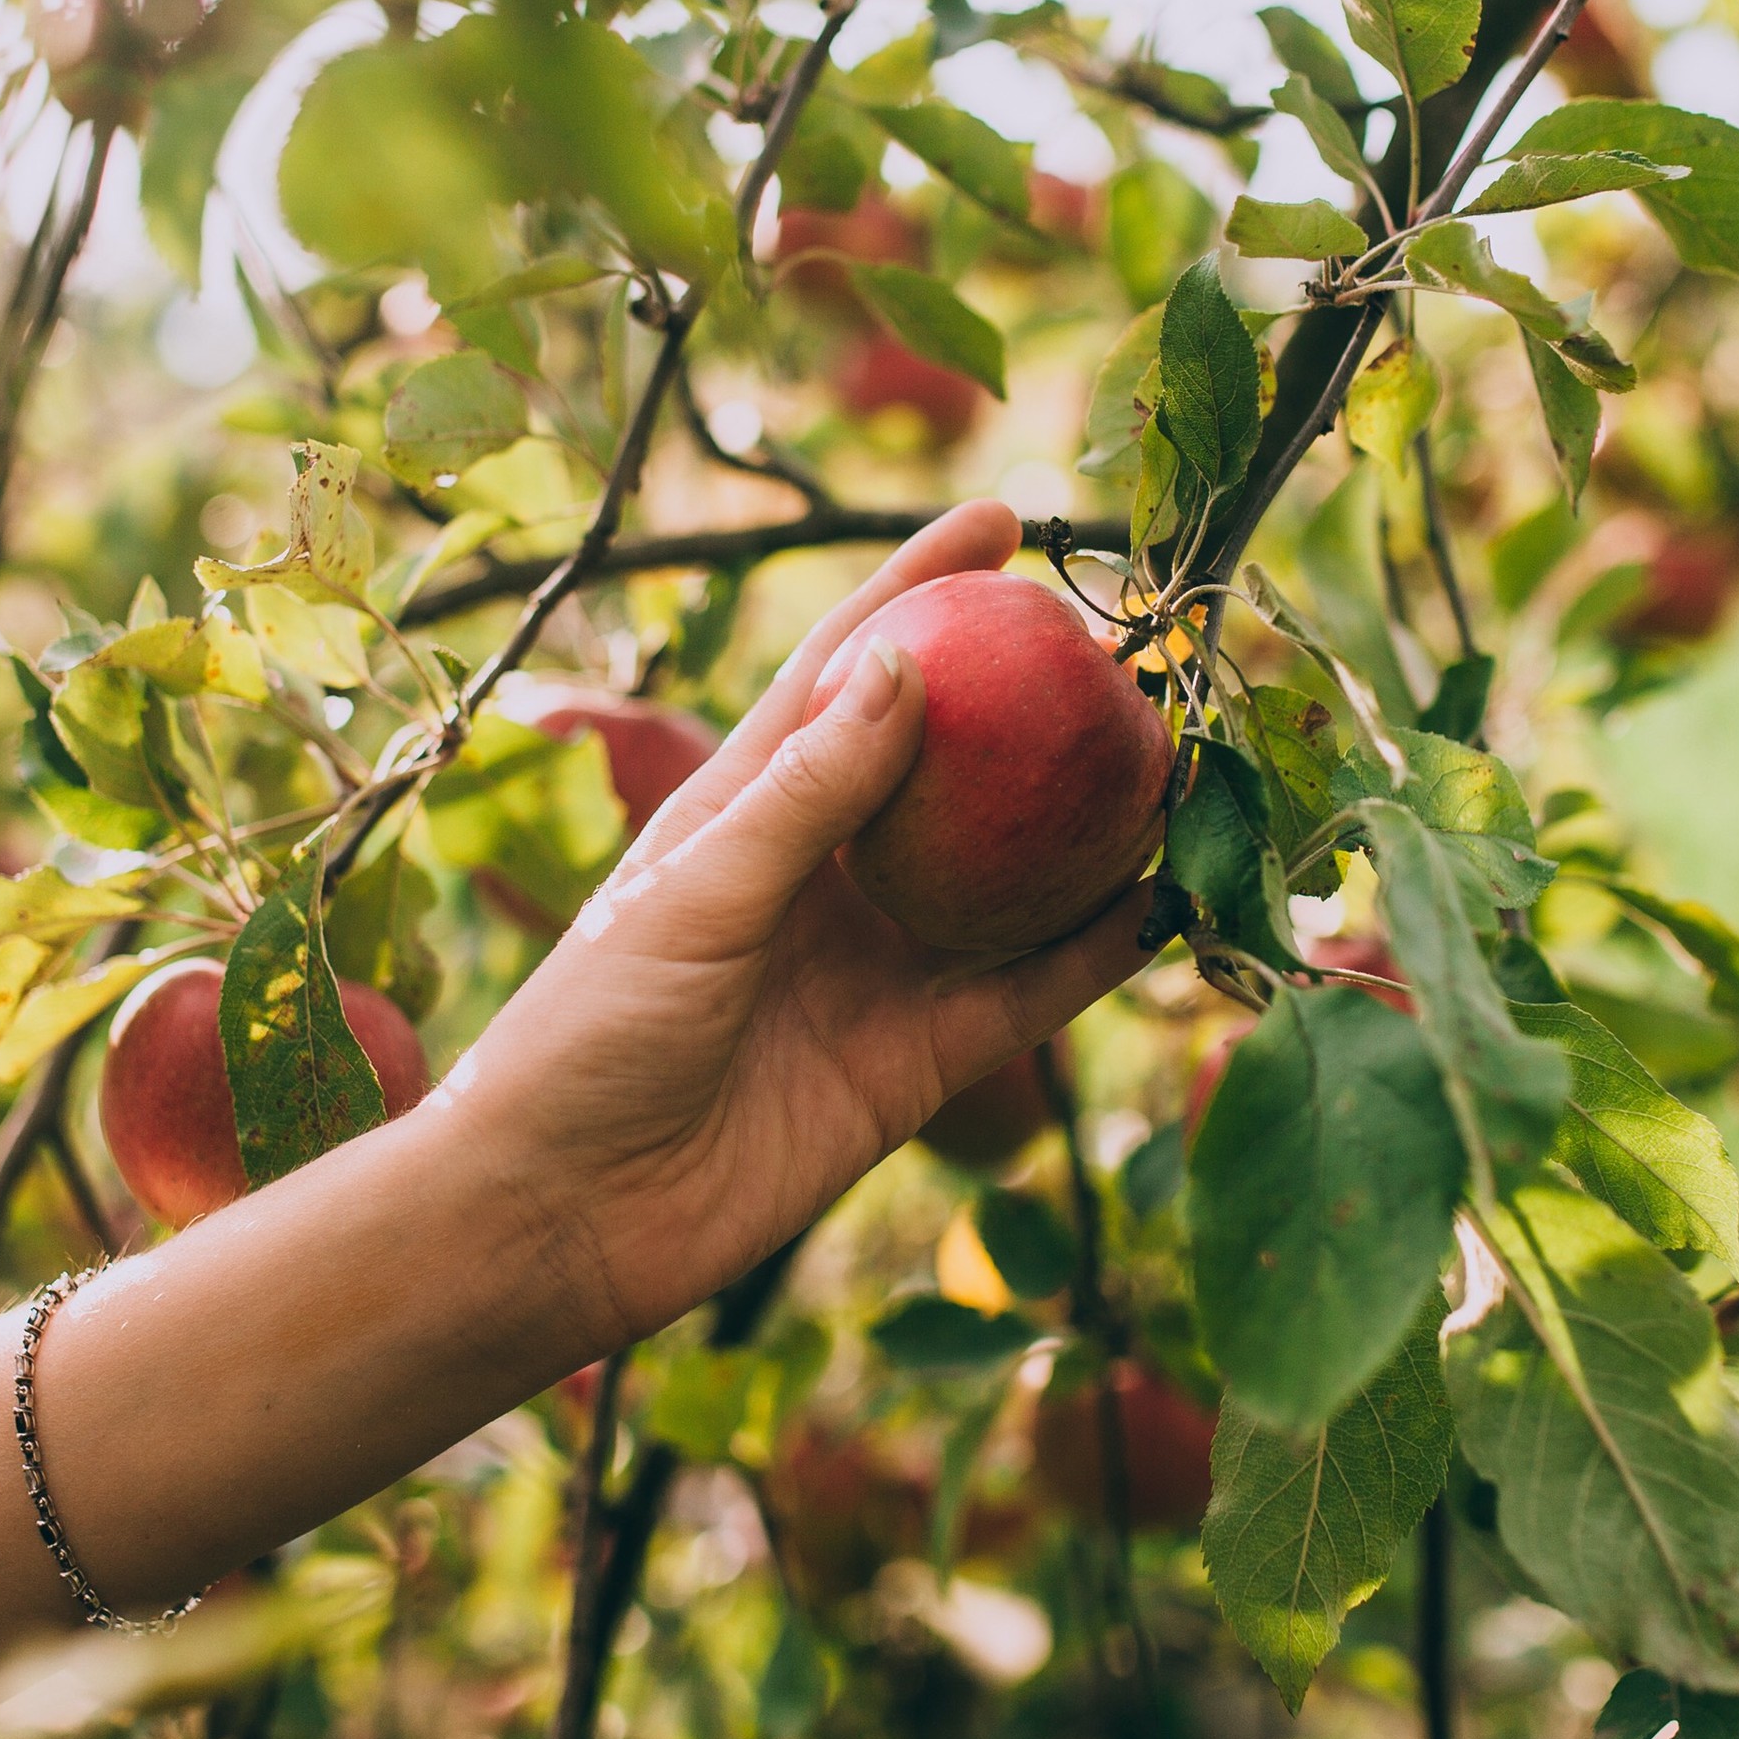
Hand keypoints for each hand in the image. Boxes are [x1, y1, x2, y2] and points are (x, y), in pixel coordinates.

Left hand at [446, 501, 1151, 1342]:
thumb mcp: (693, 892)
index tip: (1002, 520)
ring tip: (1176, 765)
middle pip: (953, 768)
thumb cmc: (585, 1035)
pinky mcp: (914, 1063)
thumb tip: (902, 662)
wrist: (561, 1218)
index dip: (918, 588)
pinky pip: (1027, 994)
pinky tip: (1167, 903)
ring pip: (1011, 880)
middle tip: (1128, 651)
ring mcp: (876, 968)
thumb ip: (806, 790)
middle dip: (1033, 706)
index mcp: (748, 806)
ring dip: (1089, 828)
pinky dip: (1097, 953)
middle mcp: (825, 876)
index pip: (849, 669)